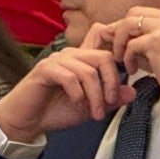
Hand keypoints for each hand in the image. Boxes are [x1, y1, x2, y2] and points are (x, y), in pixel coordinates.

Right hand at [0, 39, 133, 142]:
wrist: (27, 121)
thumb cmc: (56, 111)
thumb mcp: (91, 107)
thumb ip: (110, 99)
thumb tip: (132, 91)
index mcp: (83, 59)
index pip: (103, 37)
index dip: (119, 49)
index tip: (128, 73)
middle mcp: (71, 54)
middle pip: (104, 57)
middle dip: (111, 84)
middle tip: (109, 104)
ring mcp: (57, 60)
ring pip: (88, 71)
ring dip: (95, 96)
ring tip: (94, 114)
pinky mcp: (45, 69)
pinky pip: (69, 77)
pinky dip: (77, 94)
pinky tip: (75, 104)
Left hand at [103, 8, 159, 110]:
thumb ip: (148, 42)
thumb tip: (120, 39)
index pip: (144, 13)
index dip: (128, 27)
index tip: (119, 42)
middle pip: (133, 13)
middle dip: (120, 31)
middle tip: (117, 51)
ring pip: (128, 24)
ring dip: (120, 43)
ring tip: (122, 61)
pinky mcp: (157, 42)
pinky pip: (131, 45)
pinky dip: (127, 58)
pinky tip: (133, 71)